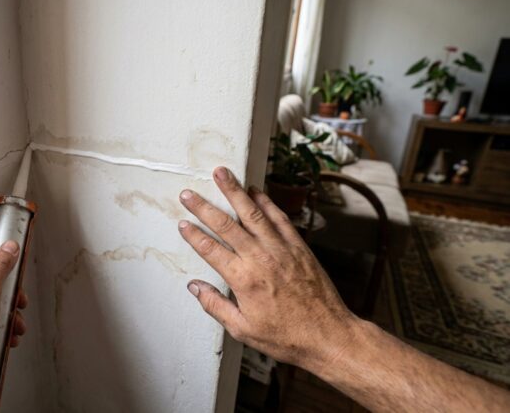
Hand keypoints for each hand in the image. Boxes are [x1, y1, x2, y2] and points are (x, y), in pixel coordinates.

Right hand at [178, 167, 358, 371]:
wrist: (329, 336)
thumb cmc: (286, 337)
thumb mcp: (243, 330)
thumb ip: (216, 306)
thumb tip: (195, 287)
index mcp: (243, 279)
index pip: (210, 250)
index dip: (193, 235)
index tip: (182, 223)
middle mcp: (260, 258)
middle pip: (226, 225)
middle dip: (204, 207)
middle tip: (189, 193)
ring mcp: (281, 249)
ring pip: (253, 213)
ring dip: (235, 191)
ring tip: (221, 173)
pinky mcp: (299, 247)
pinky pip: (280, 218)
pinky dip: (267, 202)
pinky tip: (256, 191)